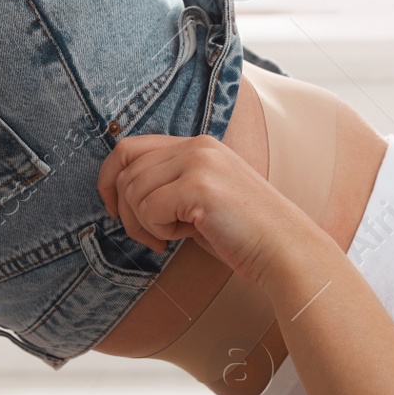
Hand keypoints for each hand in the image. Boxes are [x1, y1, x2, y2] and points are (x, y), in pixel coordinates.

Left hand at [96, 133, 307, 282]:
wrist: (284, 250)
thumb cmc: (241, 233)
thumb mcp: (199, 198)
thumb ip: (167, 185)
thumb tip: (120, 194)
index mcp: (197, 144)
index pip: (129, 148)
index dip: (110, 178)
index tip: (112, 209)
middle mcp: (197, 146)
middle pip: (126, 171)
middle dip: (126, 211)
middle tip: (153, 237)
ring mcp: (199, 163)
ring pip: (134, 192)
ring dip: (146, 224)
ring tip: (175, 236)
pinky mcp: (199, 186)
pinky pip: (149, 209)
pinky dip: (159, 230)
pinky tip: (187, 236)